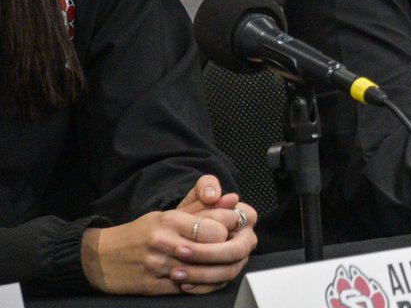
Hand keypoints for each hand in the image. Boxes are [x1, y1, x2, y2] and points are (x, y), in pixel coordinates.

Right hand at [80, 175, 256, 294]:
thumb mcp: (166, 214)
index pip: (215, 226)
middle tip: (234, 247)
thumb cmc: (139, 233)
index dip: (230, 228)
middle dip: (227, 248)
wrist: (99, 258)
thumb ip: (200, 207)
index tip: (236, 229)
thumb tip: (232, 198)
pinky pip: (188, 289)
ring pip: (202, 271)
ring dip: (217, 269)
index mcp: (169, 221)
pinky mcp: (153, 286)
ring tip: (225, 263)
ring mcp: (158, 266)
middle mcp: (164, 242)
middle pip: (212, 248)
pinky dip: (202, 285)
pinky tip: (207, 278)